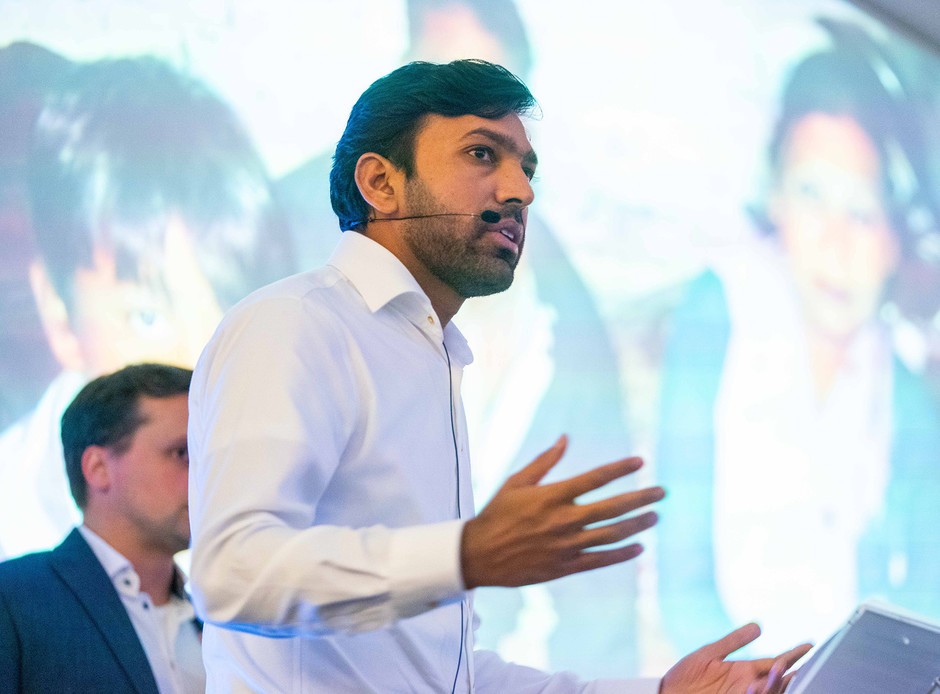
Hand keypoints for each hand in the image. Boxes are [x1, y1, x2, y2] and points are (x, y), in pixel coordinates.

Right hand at [460, 435, 663, 588]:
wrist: (479, 554)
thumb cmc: (497, 513)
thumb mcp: (516, 482)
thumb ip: (544, 461)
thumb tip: (565, 439)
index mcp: (552, 496)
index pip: (595, 478)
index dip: (621, 468)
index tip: (641, 461)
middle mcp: (563, 520)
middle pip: (613, 507)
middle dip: (641, 498)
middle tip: (662, 492)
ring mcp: (566, 546)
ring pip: (612, 534)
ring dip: (637, 525)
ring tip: (654, 516)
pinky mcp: (565, 567)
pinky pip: (600, 560)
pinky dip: (622, 554)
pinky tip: (639, 548)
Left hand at [660, 623, 811, 693]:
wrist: (666, 693)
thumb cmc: (686, 675)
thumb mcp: (710, 653)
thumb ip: (734, 641)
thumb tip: (759, 626)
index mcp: (744, 671)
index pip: (775, 662)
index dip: (793, 655)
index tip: (810, 645)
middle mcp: (747, 686)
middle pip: (778, 681)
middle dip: (790, 672)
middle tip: (801, 663)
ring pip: (768, 692)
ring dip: (775, 684)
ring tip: (779, 669)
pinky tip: (754, 686)